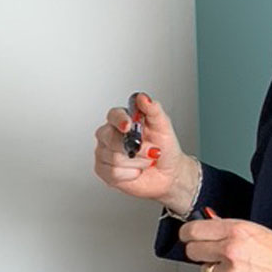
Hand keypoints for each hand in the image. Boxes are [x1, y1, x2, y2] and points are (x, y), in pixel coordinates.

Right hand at [92, 91, 199, 214]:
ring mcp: (104, 152)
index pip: (113, 115)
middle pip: (110, 138)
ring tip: (146, 161)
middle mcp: (109, 134)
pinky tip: (136, 170)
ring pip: (115, 158)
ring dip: (138, 162)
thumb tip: (143, 98)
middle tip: (151, 150)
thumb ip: (153, 110)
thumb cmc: (165, 148)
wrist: (168, 173)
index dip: (120, 120)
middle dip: (136, 148)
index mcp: (122, 120)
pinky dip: (131, 173)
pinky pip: (113, 173)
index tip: (128, 126)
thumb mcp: (163, 126)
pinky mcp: (103, 170)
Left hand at [180, 216, 271, 271]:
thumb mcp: (257, 232)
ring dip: (217, 271)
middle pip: (192, 251)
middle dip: (199, 252)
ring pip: (206, 271)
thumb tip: (208, 225)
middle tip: (210, 253)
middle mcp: (230, 250)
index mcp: (236, 230)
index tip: (187, 236)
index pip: (193, 230)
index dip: (187, 234)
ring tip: (241, 269)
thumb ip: (229, 229)